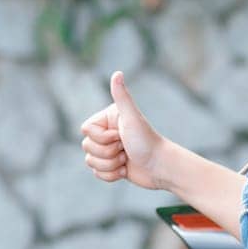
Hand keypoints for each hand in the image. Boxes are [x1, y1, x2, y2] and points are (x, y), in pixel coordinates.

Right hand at [80, 70, 166, 190]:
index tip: (121, 136)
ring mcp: (109, 150)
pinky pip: (97, 173)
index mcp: (108, 119)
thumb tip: (117, 73)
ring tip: (127, 160)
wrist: (161, 167)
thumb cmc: (147, 141)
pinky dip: (111, 175)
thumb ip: (122, 97)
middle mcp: (107, 132)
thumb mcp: (132, 118)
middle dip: (107, 153)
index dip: (102, 137)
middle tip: (126, 149)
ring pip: (90, 162)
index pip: (86, 130)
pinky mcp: (112, 166)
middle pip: (87, 147)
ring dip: (110, 165)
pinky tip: (126, 170)